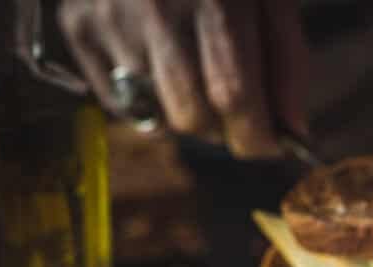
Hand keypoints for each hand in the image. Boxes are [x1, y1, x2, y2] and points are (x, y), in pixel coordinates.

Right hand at [58, 0, 307, 157]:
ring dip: (186, 107)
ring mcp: (110, 16)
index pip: (233, 93)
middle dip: (222, 129)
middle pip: (193, 117)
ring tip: (192, 60)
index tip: (269, 147)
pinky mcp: (77, 27)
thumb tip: (294, 132)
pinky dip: (145, 97)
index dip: (256, 136)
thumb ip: (285, 58)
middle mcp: (157, 5)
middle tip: (234, 106)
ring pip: (159, 113)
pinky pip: (120, 103)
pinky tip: (155, 54)